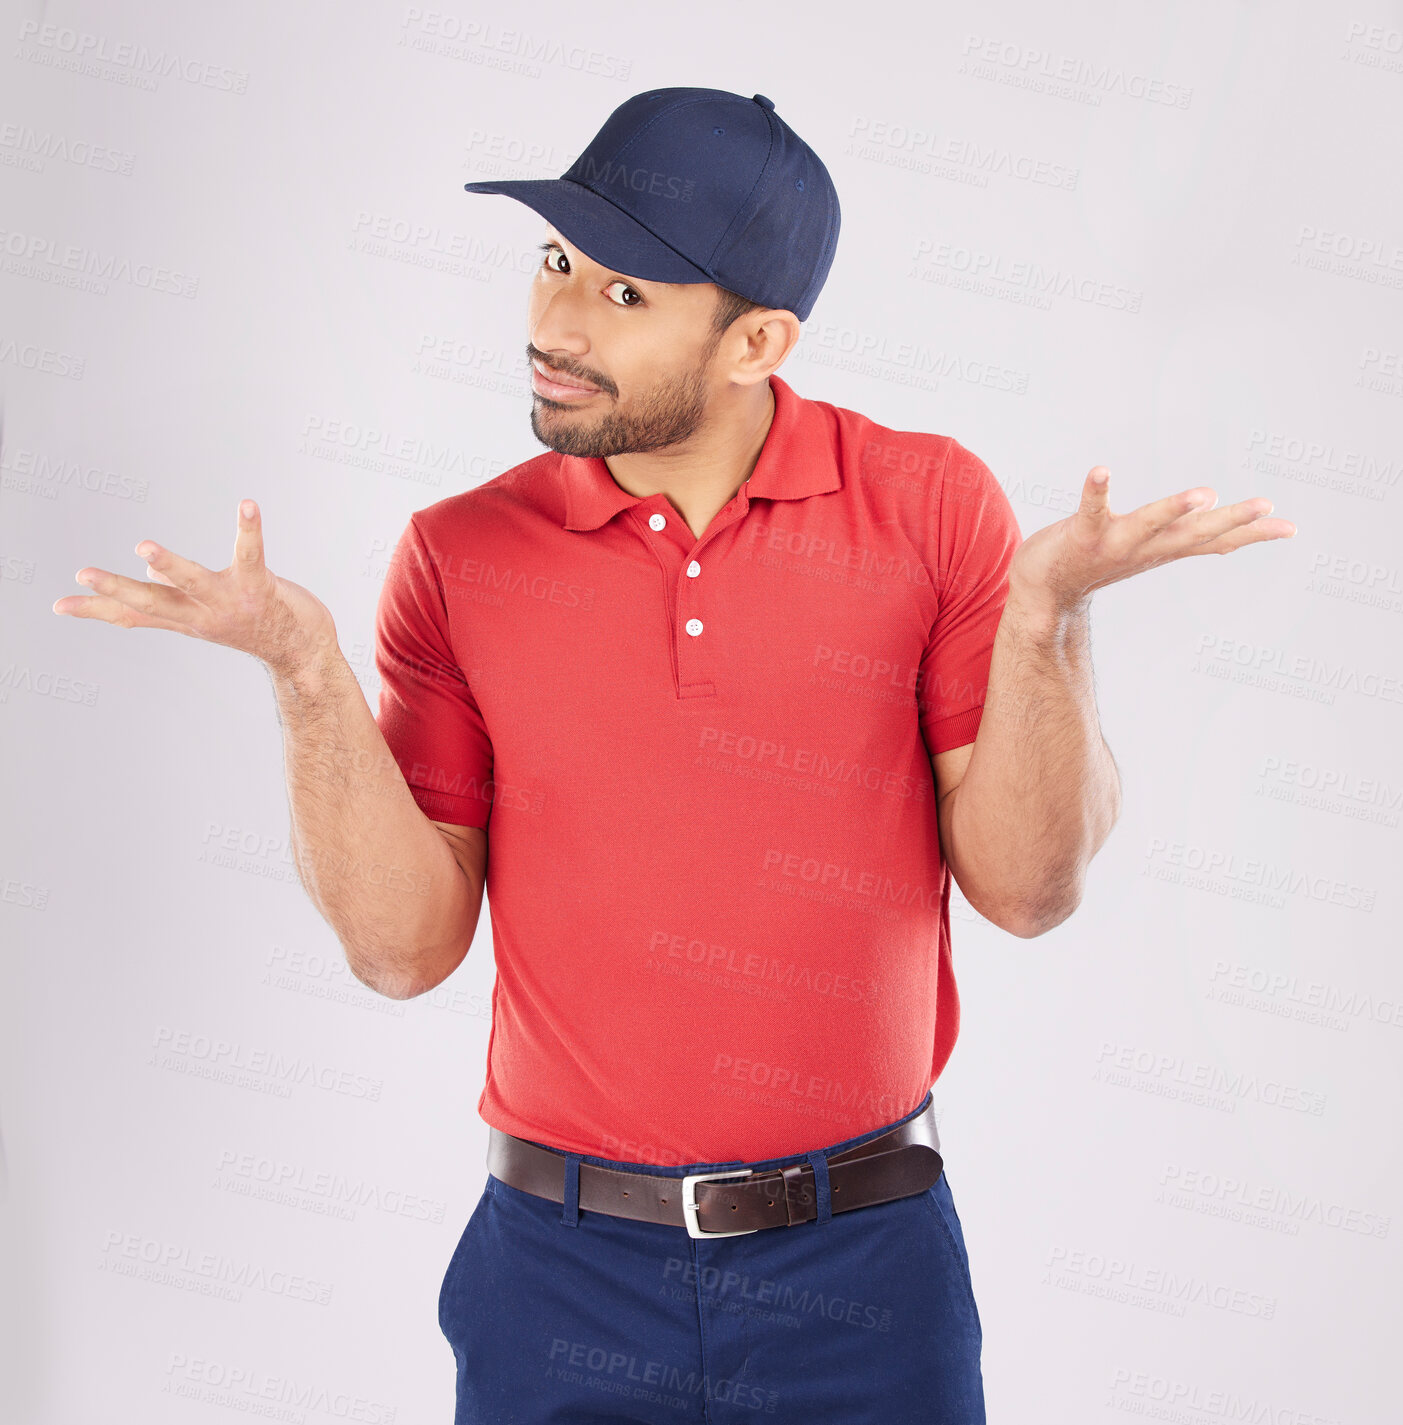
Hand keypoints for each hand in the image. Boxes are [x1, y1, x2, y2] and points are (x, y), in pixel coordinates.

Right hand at [52, 499, 338, 678]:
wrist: (305, 654)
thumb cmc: (257, 627)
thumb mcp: (210, 614)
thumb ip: (178, 595)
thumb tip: (147, 569)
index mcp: (186, 618)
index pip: (135, 614)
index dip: (97, 610)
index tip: (59, 605)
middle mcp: (203, 613)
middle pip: (152, 600)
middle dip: (116, 589)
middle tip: (83, 575)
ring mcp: (231, 601)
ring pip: (194, 581)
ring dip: (170, 565)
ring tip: (144, 546)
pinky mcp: (260, 586)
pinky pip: (250, 553)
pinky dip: (248, 528)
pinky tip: (247, 504)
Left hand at [1008, 467, 1296, 613]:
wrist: (1043, 590)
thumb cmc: (1098, 562)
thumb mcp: (1151, 552)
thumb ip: (1185, 539)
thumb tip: (1221, 526)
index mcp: (1163, 549)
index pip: (1215, 541)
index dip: (1252, 534)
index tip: (1289, 527)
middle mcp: (1145, 548)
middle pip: (1193, 533)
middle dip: (1230, 519)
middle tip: (1266, 504)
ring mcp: (1114, 542)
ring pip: (1148, 524)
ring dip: (1174, 509)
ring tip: (1203, 493)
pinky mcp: (1082, 534)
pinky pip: (1090, 508)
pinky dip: (1096, 489)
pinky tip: (1101, 469)